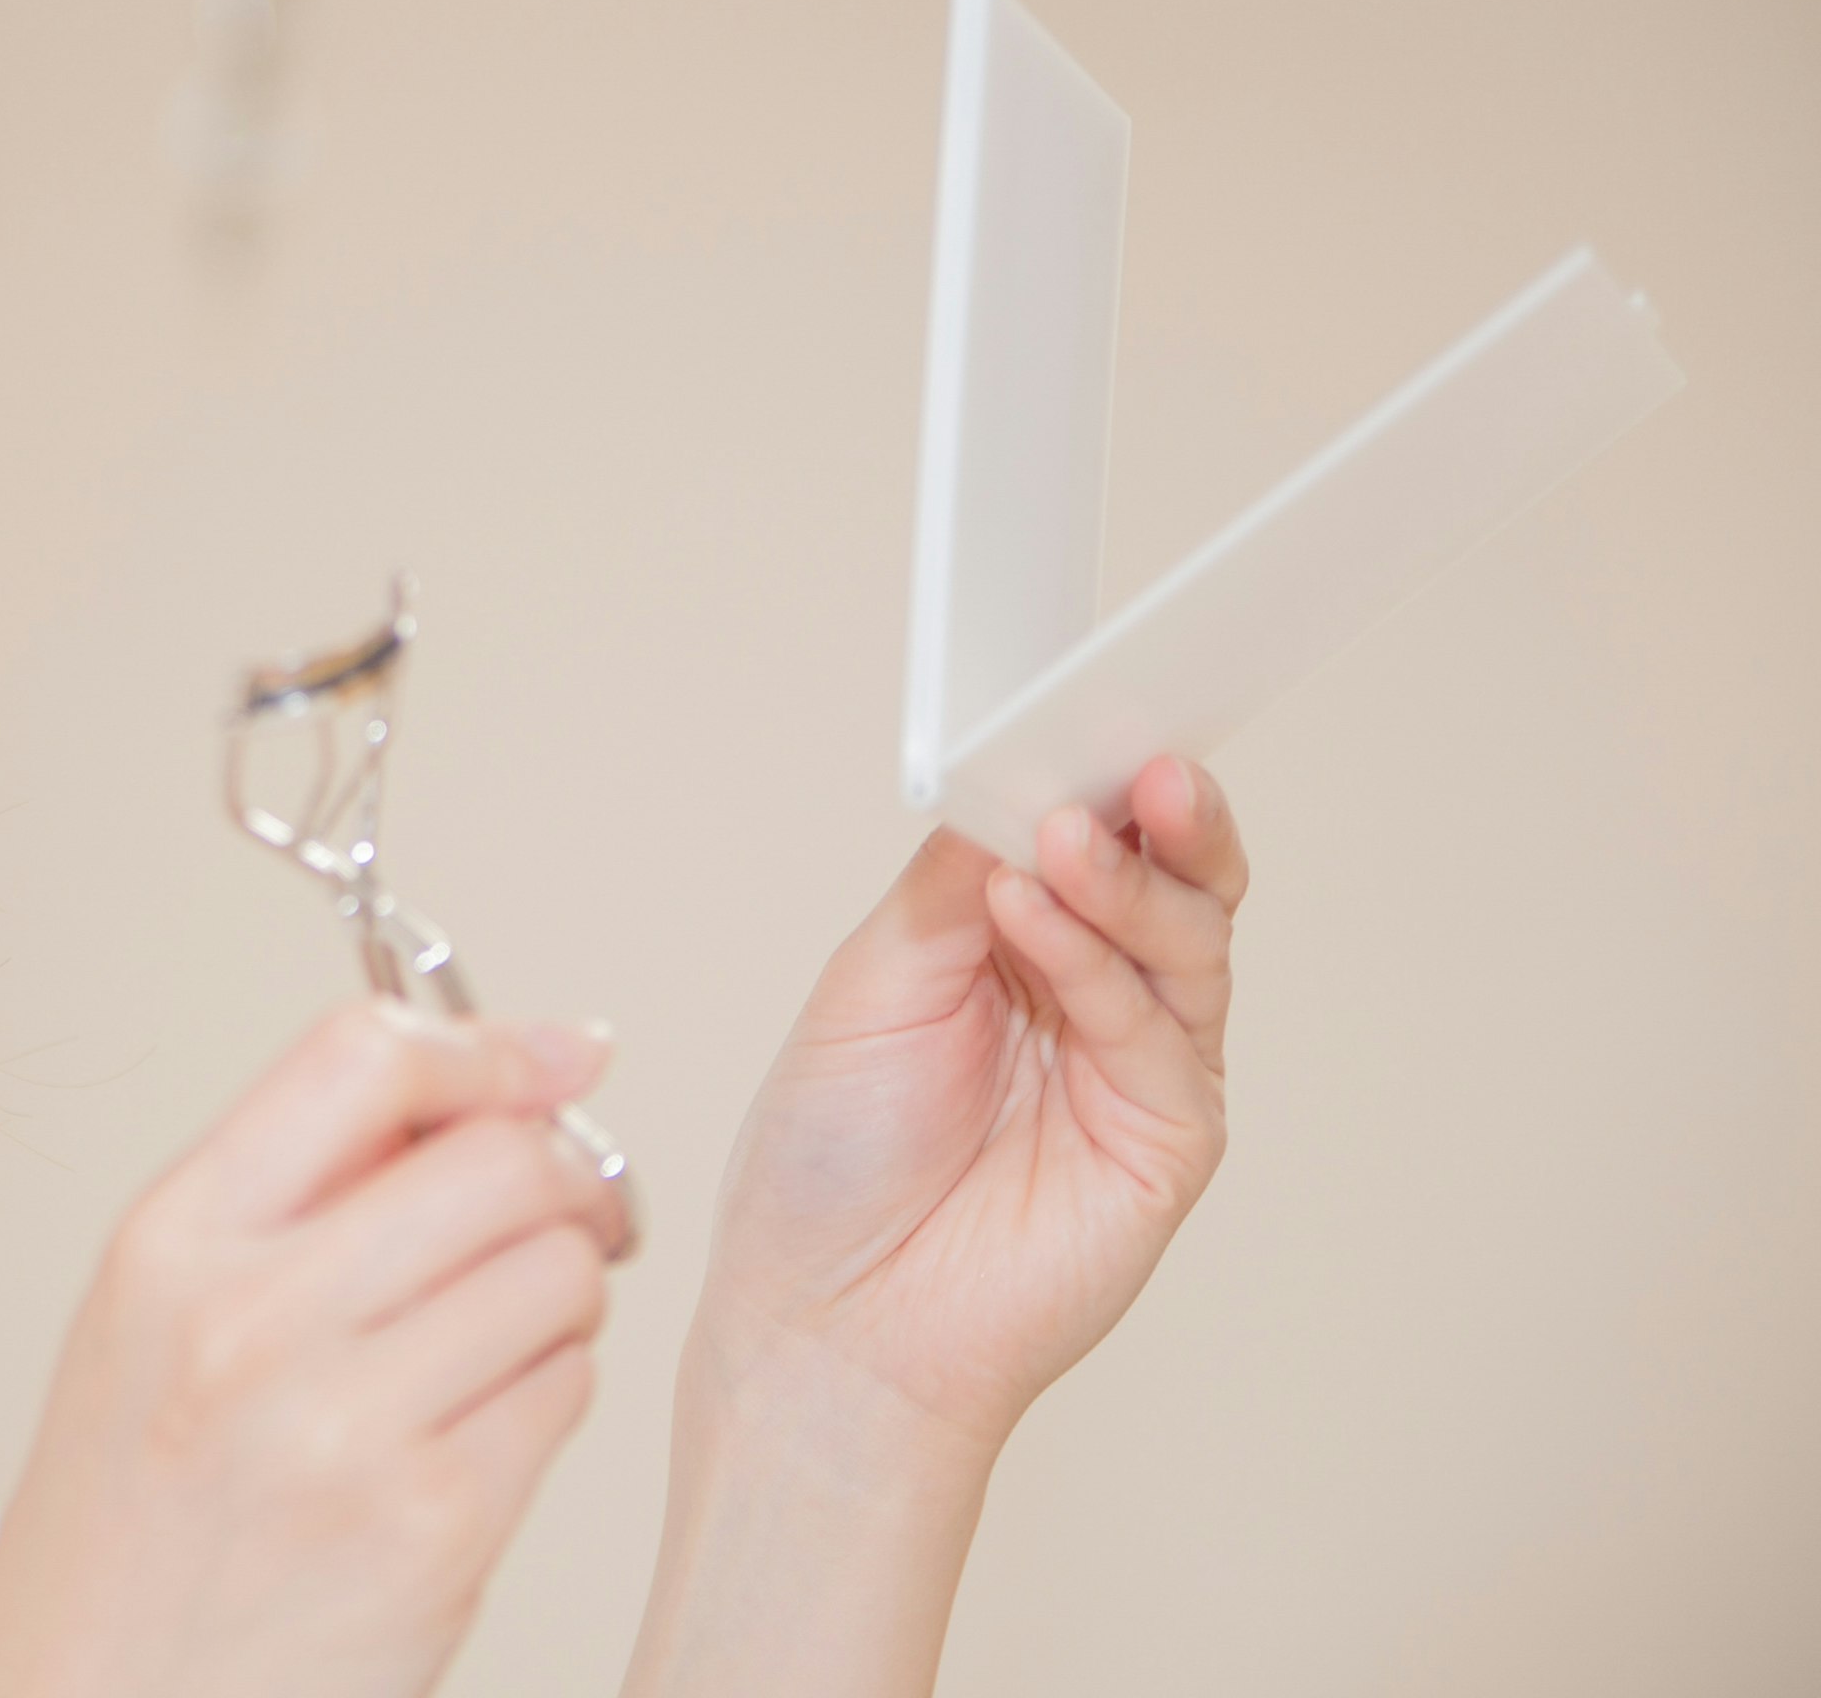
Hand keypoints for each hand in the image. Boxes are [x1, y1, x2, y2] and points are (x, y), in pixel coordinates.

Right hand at [0, 1001, 631, 1697]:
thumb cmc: (134, 1517)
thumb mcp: (157, 1311)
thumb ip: (302, 1185)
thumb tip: (497, 1075)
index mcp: (173, 1242)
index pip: (361, 1060)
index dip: (487, 1047)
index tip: (549, 1062)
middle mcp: (250, 1323)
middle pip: (499, 1162)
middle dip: (564, 1177)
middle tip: (567, 1206)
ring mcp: (344, 1431)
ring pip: (558, 1276)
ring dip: (560, 1295)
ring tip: (498, 1336)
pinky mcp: (433, 1532)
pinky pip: (565, 1397)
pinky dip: (551, 1395)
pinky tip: (481, 1425)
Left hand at [619, 761, 1245, 1697]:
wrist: (830, 1314)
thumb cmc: (832, 1157)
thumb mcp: (872, 983)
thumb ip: (953, 885)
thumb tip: (1011, 777)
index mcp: (1020, 941)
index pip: (1094, 835)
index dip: (1101, 773)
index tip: (1096, 700)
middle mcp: (1094, 993)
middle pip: (1170, 878)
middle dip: (1162, 813)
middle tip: (1139, 761)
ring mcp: (1139, 1064)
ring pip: (1184, 941)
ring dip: (1126, 879)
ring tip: (1063, 833)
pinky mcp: (1169, 1136)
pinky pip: (1155, 1031)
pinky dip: (1097, 966)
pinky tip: (1036, 917)